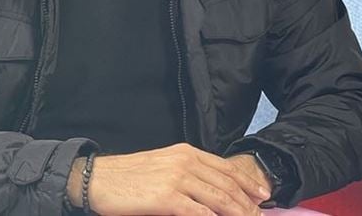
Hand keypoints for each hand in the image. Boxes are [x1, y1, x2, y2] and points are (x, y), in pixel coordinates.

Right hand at [65, 142, 270, 215]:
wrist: (98, 178)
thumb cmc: (128, 176)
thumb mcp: (162, 165)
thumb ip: (187, 173)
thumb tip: (210, 190)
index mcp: (185, 152)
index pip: (225, 168)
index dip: (247, 183)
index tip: (262, 195)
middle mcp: (185, 162)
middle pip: (227, 185)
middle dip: (247, 203)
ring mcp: (176, 179)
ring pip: (219, 199)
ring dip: (238, 213)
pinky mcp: (166, 198)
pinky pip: (199, 213)